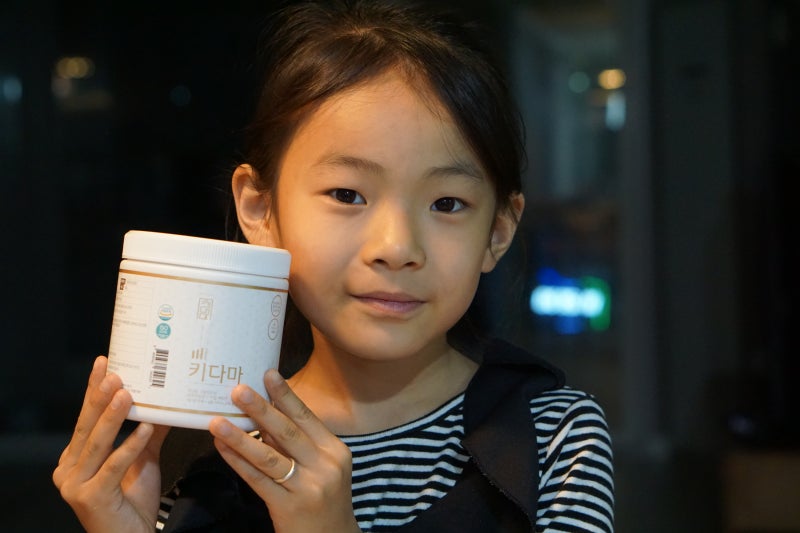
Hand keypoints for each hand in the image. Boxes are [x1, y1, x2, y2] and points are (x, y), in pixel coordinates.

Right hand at [53, 356, 169, 532]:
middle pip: (87, 427)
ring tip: (127, 394)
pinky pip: (113, 466)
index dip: (93, 390)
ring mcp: (75, 485)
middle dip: (100, 397)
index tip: (104, 363)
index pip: (86, 418)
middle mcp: (68, 470)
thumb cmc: (132, 504)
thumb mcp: (143, 461)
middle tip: (115, 373)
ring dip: (112, 417)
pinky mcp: (90, 498)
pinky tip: (145, 429)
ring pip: (97, 444)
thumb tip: (164, 406)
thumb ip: (149, 434)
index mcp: (75, 458)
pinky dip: (130, 446)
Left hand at [209, 369, 359, 532]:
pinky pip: (257, 480)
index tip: (268, 374)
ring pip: (268, 457)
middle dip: (261, 409)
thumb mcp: (323, 466)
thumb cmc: (324, 497)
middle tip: (238, 390)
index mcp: (334, 450)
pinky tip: (223, 448)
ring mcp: (307, 488)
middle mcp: (324, 466)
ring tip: (217, 421)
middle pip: (287, 433)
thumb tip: (265, 414)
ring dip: (240, 437)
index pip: (306, 418)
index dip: (286, 395)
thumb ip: (298, 443)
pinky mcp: (288, 507)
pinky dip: (238, 462)